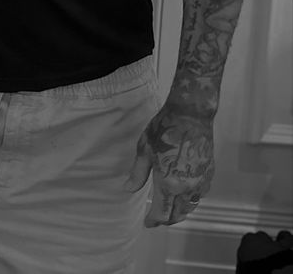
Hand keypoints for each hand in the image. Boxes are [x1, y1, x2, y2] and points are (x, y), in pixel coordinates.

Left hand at [125, 103, 213, 226]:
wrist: (191, 115)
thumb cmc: (164, 129)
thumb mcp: (145, 149)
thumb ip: (138, 173)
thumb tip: (129, 189)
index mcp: (168, 183)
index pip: (162, 213)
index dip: (153, 221)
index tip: (147, 223)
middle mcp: (187, 188)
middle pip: (178, 214)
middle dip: (166, 220)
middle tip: (156, 219)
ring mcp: (201, 182)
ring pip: (190, 207)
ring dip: (180, 212)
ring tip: (170, 210)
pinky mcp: (209, 174)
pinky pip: (200, 195)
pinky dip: (191, 201)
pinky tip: (184, 196)